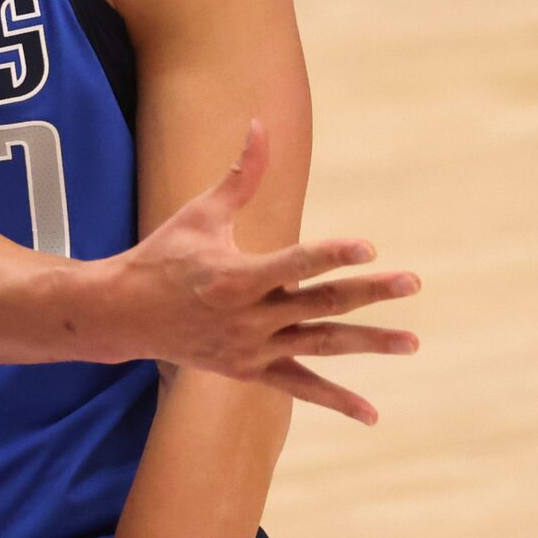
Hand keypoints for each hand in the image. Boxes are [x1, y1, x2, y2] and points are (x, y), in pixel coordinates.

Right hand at [105, 118, 419, 422]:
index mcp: (236, 277)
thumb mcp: (202, 213)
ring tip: (411, 342)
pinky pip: (300, 387)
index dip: (332, 255)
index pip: (295, 264)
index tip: (370, 248)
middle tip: (412, 281)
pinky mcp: (251, 371)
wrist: (125, 316)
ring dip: (368, 344)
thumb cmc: (164, 255)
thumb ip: (242, 175)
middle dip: (369, 292)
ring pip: (320, 345)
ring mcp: (251, 349)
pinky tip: (371, 414)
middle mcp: (247, 318)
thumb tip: (261, 124)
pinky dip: (336, 399)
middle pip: (320, 303)